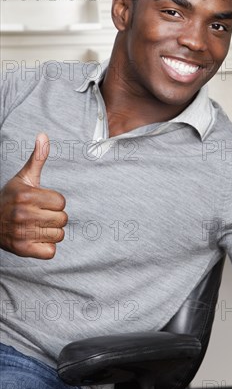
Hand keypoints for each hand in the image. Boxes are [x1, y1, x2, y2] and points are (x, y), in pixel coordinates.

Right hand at [0, 133, 67, 258]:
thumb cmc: (10, 198)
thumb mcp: (23, 178)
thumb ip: (37, 158)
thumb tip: (44, 136)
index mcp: (27, 196)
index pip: (62, 202)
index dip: (54, 202)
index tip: (41, 202)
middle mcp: (24, 214)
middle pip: (63, 219)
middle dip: (54, 217)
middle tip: (39, 215)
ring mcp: (23, 233)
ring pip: (59, 235)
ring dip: (50, 233)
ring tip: (36, 227)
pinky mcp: (23, 250)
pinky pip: (51, 252)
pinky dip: (46, 248)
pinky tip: (35, 239)